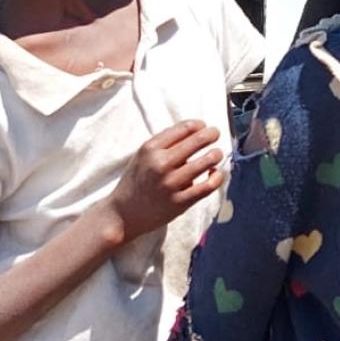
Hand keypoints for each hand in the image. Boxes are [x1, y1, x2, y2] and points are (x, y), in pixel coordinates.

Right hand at [108, 121, 223, 242]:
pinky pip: (207, 186)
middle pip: (198, 140)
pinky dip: (217, 177)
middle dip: (212, 134)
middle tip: (216, 134)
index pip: (184, 128)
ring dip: (216, 154)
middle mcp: (161, 164)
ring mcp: (171, 184)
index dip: (199, 125)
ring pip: (206, 161)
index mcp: (150, 149)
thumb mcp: (142, 156)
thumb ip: (164, 143)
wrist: (122, 214)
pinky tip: (216, 174)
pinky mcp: (179, 202)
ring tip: (217, 154)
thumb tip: (194, 129)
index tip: (204, 127)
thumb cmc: (136, 181)